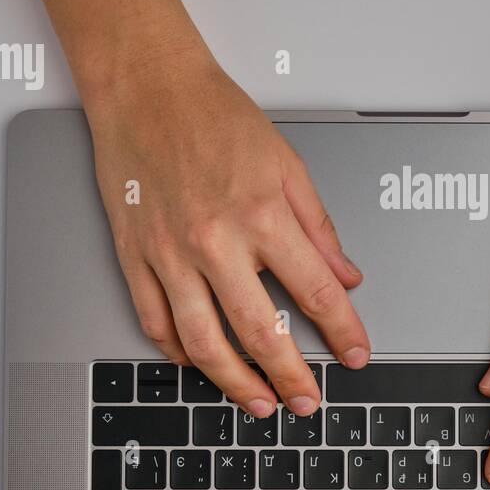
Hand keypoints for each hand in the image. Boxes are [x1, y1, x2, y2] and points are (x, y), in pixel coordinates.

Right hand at [82, 34, 369, 418]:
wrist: (146, 87)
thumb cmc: (215, 116)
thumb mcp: (288, 164)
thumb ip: (319, 228)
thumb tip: (346, 276)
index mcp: (262, 214)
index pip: (315, 293)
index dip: (342, 332)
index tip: (356, 355)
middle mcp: (215, 240)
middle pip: (260, 332)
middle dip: (291, 377)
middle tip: (307, 401)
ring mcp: (169, 253)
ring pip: (203, 342)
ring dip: (235, 383)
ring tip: (258, 403)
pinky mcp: (133, 255)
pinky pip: (156, 322)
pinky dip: (179, 353)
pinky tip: (201, 364)